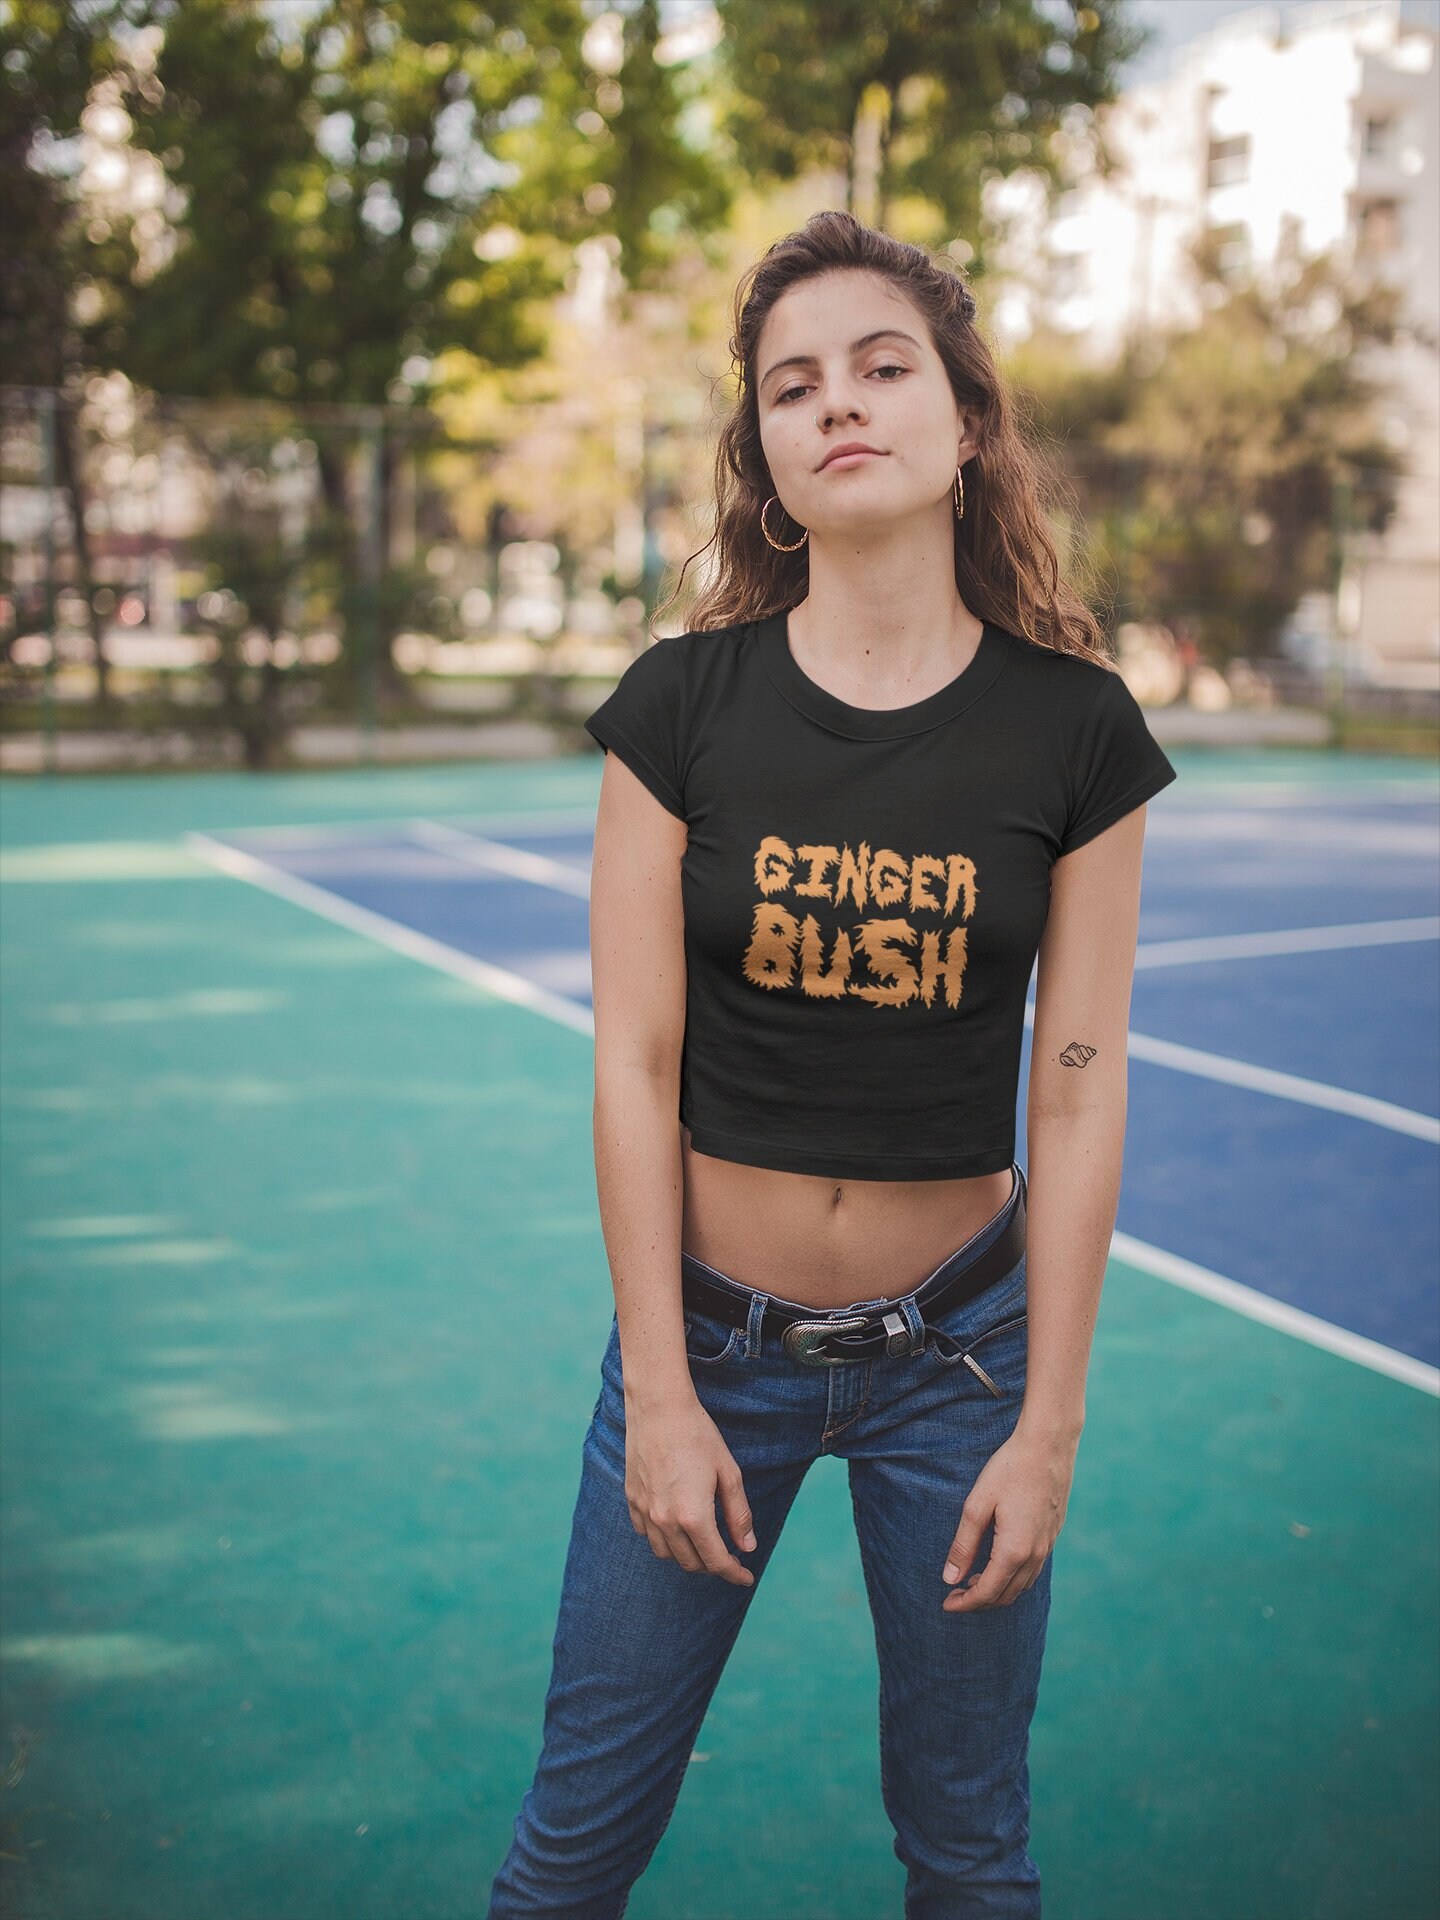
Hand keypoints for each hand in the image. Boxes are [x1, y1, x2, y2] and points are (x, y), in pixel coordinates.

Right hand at [625, 1396, 757, 1586]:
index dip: (734, 1574)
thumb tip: (747, 1547)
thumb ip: (738, 1515)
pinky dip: (663, 1539)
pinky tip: (675, 1526)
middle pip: (691, 1563)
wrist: (659, 1407)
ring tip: (703, 1542)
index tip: (746, 1578)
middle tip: (729, 1554)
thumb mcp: (728, 1473)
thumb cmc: (698, 1436)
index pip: (716, 1561)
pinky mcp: (632, 1499)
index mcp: (693, 1516)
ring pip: (666, 1554)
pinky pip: (646, 1534)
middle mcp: (665, 1520)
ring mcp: (645, 1511)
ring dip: (687, 1556)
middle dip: (713, 1565)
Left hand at [940, 1427, 1075, 1611]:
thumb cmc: (1009, 1469)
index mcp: (1014, 1550)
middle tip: (956, 1594)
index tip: (946, 1604)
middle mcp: (1035, 1554)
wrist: (1048, 1445)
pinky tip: (999, 1563)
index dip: (965, 1603)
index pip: (987, 1592)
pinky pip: (1033, 1570)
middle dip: (980, 1601)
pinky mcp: (1053, 1534)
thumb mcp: (977, 1505)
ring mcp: (1048, 1545)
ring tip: (973, 1579)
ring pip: (1022, 1585)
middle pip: (1006, 1595)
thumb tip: (950, 1578)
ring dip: (997, 1590)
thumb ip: (963, 1544)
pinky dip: (1013, 1577)